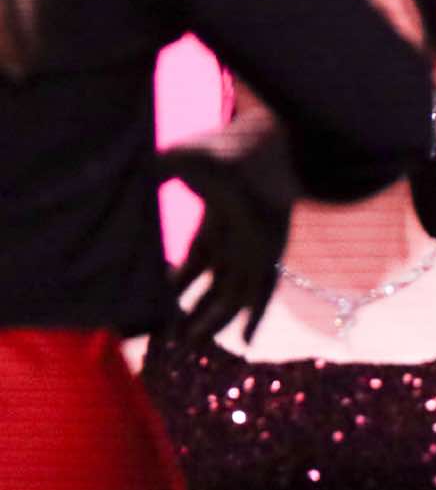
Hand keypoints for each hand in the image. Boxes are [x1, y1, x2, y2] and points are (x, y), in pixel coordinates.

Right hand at [158, 115, 298, 341]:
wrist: (264, 143)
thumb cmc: (221, 150)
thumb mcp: (177, 165)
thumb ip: (150, 177)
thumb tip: (108, 176)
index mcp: (212, 227)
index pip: (188, 269)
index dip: (170, 290)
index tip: (151, 309)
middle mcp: (235, 245)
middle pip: (209, 291)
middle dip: (189, 317)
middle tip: (167, 342)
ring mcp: (256, 251)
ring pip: (232, 298)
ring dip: (212, 323)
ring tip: (189, 346)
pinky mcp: (273, 254)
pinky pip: (265, 291)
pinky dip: (256, 315)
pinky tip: (244, 340)